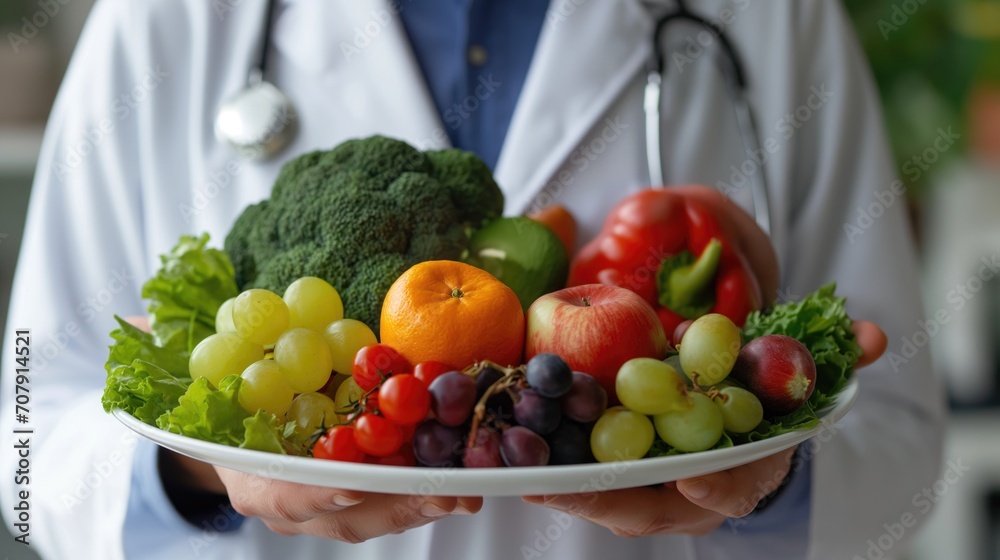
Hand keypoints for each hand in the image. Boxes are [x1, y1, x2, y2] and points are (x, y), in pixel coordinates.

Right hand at [124, 316, 481, 541]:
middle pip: (345, 514)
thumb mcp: (192, 373)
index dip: (311, 492)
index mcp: (248, 475)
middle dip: (395, 505)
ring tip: (469, 482)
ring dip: (424, 500)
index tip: (348, 484)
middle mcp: (290, 499)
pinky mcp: (359, 493)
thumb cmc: (216, 400)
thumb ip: (171, 351)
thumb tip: (132, 318)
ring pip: (378, 513)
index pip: (279, 493)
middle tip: (442, 489)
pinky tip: (465, 467)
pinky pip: (394, 498)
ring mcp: (327, 503)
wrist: (231, 427)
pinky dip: (428, 486)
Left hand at [522, 319, 887, 536]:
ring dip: (564, 488)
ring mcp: (649, 499)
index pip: (731, 491)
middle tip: (566, 480)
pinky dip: (551, 472)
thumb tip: (878, 339)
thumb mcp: (792, 390)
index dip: (718, 489)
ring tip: (522, 467)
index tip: (695, 482)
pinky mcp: (614, 485)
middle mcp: (689, 499)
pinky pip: (580, 483)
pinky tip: (512, 453)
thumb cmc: (756, 417)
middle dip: (606, 498)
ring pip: (604, 502)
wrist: (732, 441)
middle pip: (647, 508)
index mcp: (738, 478)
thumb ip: (833, 365)